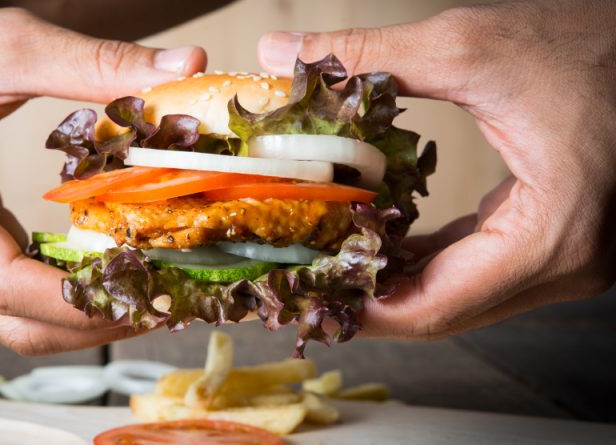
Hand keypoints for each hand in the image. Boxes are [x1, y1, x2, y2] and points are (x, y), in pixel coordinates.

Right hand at [0, 0, 205, 353]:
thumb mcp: (10, 45)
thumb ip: (97, 64)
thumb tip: (186, 65)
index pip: (6, 283)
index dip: (84, 303)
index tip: (151, 295)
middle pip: (12, 319)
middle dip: (94, 322)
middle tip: (165, 305)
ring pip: (10, 317)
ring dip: (81, 316)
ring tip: (148, 295)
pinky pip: (8, 291)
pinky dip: (60, 292)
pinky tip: (107, 276)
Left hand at [257, 0, 615, 338]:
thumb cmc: (588, 44)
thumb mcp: (469, 48)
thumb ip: (369, 55)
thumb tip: (279, 53)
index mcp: (553, 235)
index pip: (437, 307)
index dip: (362, 309)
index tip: (307, 296)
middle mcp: (567, 265)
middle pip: (444, 310)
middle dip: (367, 298)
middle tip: (305, 279)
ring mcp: (566, 259)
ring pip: (458, 295)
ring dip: (392, 282)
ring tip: (327, 261)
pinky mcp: (557, 240)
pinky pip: (476, 269)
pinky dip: (424, 261)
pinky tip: (380, 239)